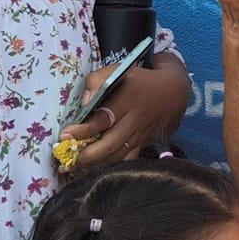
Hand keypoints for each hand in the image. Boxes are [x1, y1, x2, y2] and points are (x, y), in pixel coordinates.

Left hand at [58, 55, 188, 169]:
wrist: (173, 92)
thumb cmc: (139, 80)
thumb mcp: (119, 70)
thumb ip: (97, 81)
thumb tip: (83, 102)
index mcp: (128, 99)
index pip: (104, 119)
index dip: (84, 130)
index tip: (65, 136)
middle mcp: (135, 119)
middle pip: (111, 144)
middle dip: (86, 155)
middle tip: (66, 158)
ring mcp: (140, 134)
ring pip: (117, 156)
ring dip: (95, 165)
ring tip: (73, 167)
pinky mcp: (143, 144)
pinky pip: (127, 160)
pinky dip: (110, 167)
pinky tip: (93, 169)